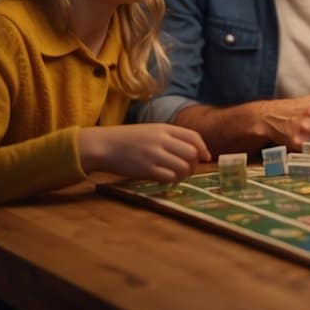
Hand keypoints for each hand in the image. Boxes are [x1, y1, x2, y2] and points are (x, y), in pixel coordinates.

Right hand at [78, 123, 209, 182]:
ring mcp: (154, 155)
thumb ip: (170, 137)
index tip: (205, 157)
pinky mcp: (146, 169)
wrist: (103, 145)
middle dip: (194, 164)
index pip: (193, 137)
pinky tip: (167, 180)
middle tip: (188, 169)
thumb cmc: (128, 139)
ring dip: (184, 174)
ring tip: (177, 176)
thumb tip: (193, 150)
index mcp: (164, 128)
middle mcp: (161, 140)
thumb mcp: (151, 130)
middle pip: (191, 154)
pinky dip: (172, 180)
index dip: (203, 148)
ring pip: (183, 167)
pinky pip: (169, 177)